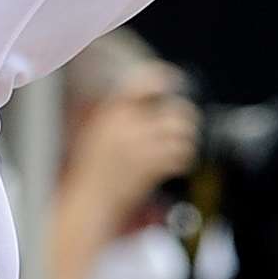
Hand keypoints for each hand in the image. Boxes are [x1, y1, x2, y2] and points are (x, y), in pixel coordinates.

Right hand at [64, 86, 199, 224]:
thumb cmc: (92, 171)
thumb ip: (120, 114)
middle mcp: (126, 125)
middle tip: (186, 122)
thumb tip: (148, 102)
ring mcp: (140, 146)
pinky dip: (185, 157)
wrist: (89, 202)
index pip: (142, 82)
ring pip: (181, 132)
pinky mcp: (150, 167)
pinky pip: (180, 155)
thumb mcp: (98, 132)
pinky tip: (179, 162)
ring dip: (187, 138)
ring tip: (184, 144)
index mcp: (111, 112)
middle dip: (185, 116)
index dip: (163, 76)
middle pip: (173, 109)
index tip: (174, 80)